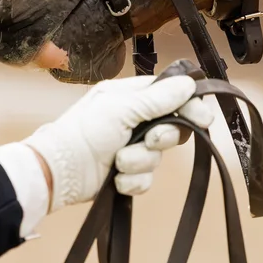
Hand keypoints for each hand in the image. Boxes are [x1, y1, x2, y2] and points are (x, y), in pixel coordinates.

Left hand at [25, 74, 213, 209]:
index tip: (203, 118)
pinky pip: (145, 179)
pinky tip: (116, 179)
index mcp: (130, 97)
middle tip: (151, 141)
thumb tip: (189, 82)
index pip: (170, 95)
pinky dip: (132, 180)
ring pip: (157, 156)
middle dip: (162, 138)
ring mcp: (130, 147)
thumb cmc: (84, 132)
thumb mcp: (122, 109)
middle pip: (171, 128)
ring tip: (119, 162)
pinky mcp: (126, 174)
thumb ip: (158, 99)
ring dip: (140, 161)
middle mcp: (132, 120)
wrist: (58, 172)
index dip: (189, 106)